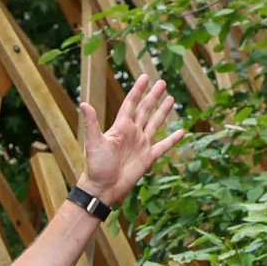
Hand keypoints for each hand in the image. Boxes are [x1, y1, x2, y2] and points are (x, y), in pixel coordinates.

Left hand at [75, 74, 184, 206]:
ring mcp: (141, 144)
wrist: (103, 188)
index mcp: (121, 127)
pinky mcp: (148, 158)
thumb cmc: (96, 166)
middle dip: (154, 96)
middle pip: (146, 110)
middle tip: (162, 83)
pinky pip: (163, 146)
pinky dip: (172, 140)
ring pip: (155, 124)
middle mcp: (133, 133)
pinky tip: (182, 132)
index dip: (138, 90)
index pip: (131, 103)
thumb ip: (92, 123)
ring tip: (171, 99)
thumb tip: (84, 103)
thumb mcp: (94, 142)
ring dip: (163, 112)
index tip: (145, 77)